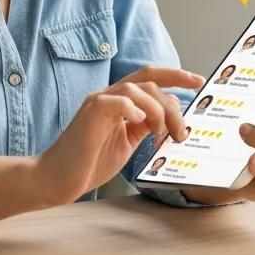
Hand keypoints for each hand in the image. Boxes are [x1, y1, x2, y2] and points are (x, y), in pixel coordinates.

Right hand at [32, 66, 203, 207]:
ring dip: (156, 110)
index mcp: (118, 101)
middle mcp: (108, 96)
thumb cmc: (89, 162)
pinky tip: (139, 123)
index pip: (149, 77)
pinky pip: (114, 101)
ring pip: (135, 89)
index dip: (175, 76)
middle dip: (172, 104)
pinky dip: (132, 109)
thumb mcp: (126, 143)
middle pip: (148, 80)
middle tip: (180, 132)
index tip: (198, 81)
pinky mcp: (89, 115)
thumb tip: (171, 120)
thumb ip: (144, 127)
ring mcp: (97, 103)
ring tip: (160, 134)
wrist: (56, 178)